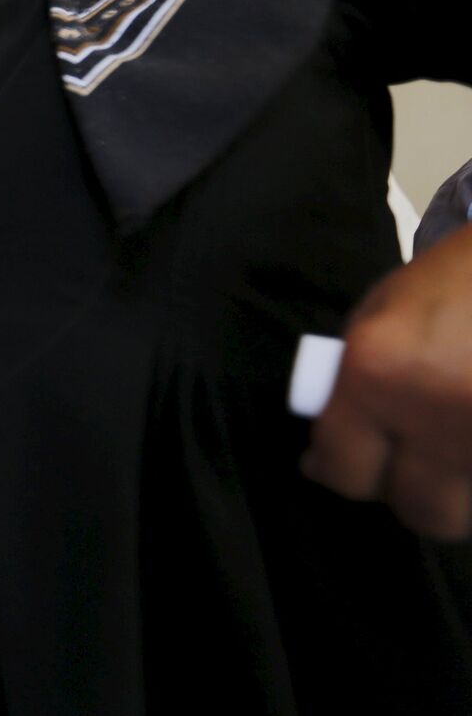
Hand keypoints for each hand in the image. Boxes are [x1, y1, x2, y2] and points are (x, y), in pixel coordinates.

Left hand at [303, 223, 471, 539]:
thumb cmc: (459, 275)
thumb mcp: (384, 309)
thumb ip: (354, 374)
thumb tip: (335, 432)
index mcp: (382, 371)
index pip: (345, 468)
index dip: (334, 471)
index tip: (330, 467)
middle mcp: (440, 414)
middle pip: (423, 513)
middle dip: (409, 495)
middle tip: (404, 466)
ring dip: (460, 490)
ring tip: (452, 447)